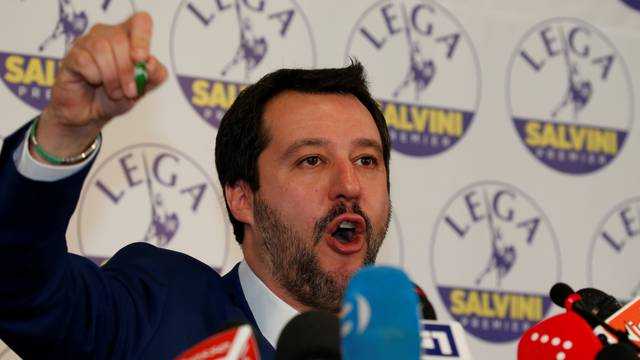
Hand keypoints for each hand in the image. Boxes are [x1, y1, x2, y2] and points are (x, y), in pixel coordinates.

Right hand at [33, 12, 167, 161]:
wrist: (90, 115)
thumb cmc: (116, 97)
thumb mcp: (142, 90)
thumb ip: (154, 77)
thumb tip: (152, 63)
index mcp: (129, 38)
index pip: (140, 21)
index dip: (142, 38)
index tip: (141, 59)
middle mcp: (107, 34)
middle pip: (120, 39)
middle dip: (127, 70)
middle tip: (130, 91)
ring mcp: (86, 43)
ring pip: (101, 49)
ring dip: (112, 77)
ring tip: (114, 93)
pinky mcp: (71, 56)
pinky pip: (85, 61)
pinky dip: (94, 77)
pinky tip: (93, 82)